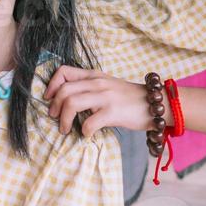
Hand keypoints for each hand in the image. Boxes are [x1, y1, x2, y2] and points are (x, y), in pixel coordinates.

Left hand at [43, 66, 165, 137]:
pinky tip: (87, 134)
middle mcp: (98, 83)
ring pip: (71, 103)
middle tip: (56, 119)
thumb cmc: (130, 99)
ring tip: (66, 129)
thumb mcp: (108, 85)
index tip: (49, 100)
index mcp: (94, 76)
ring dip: (64, 120)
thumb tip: (67, 101)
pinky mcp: (113, 112)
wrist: (156, 103)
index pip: (63, 71)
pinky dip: (84, 131)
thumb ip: (89, 88)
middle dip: (54, 107)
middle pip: (63, 90)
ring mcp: (105, 97)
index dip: (51, 85)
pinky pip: (89, 123)